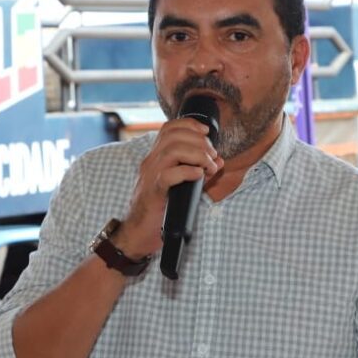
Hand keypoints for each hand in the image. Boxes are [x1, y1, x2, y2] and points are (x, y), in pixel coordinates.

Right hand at [117, 117, 222, 256]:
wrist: (137, 234)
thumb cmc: (160, 210)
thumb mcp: (184, 187)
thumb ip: (201, 172)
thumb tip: (219, 161)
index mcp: (156, 157)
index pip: (169, 128)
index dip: (189, 124)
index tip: (206, 132)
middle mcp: (151, 162)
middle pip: (174, 135)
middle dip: (199, 141)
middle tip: (212, 156)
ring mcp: (150, 175)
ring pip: (172, 151)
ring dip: (197, 155)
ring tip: (208, 167)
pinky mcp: (153, 191)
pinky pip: (169, 174)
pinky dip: (188, 171)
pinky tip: (198, 176)